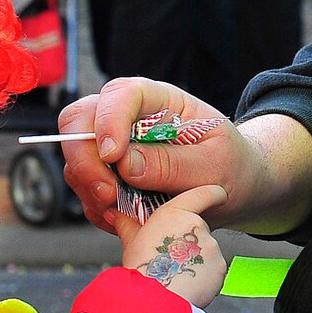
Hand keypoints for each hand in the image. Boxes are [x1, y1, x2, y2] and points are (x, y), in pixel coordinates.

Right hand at [58, 79, 249, 232]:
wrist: (235, 189)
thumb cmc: (231, 167)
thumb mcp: (215, 166)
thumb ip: (173, 164)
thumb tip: (125, 164)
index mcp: (162, 101)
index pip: (122, 94)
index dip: (109, 120)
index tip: (114, 157)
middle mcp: (130, 117)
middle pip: (80, 119)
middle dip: (85, 158)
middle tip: (109, 194)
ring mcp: (114, 145)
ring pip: (76, 156)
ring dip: (90, 188)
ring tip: (124, 211)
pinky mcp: (108, 175)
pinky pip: (84, 188)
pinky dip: (96, 207)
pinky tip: (125, 218)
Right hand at [122, 184, 229, 306]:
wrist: (155, 301)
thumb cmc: (141, 269)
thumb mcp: (131, 242)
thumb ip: (127, 224)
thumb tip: (113, 213)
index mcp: (177, 213)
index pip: (204, 194)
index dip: (213, 194)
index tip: (219, 194)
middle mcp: (197, 226)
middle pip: (198, 230)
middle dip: (188, 243)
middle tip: (170, 259)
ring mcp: (211, 248)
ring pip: (206, 253)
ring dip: (196, 261)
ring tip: (175, 275)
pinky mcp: (220, 269)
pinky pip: (214, 271)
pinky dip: (204, 278)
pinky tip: (187, 285)